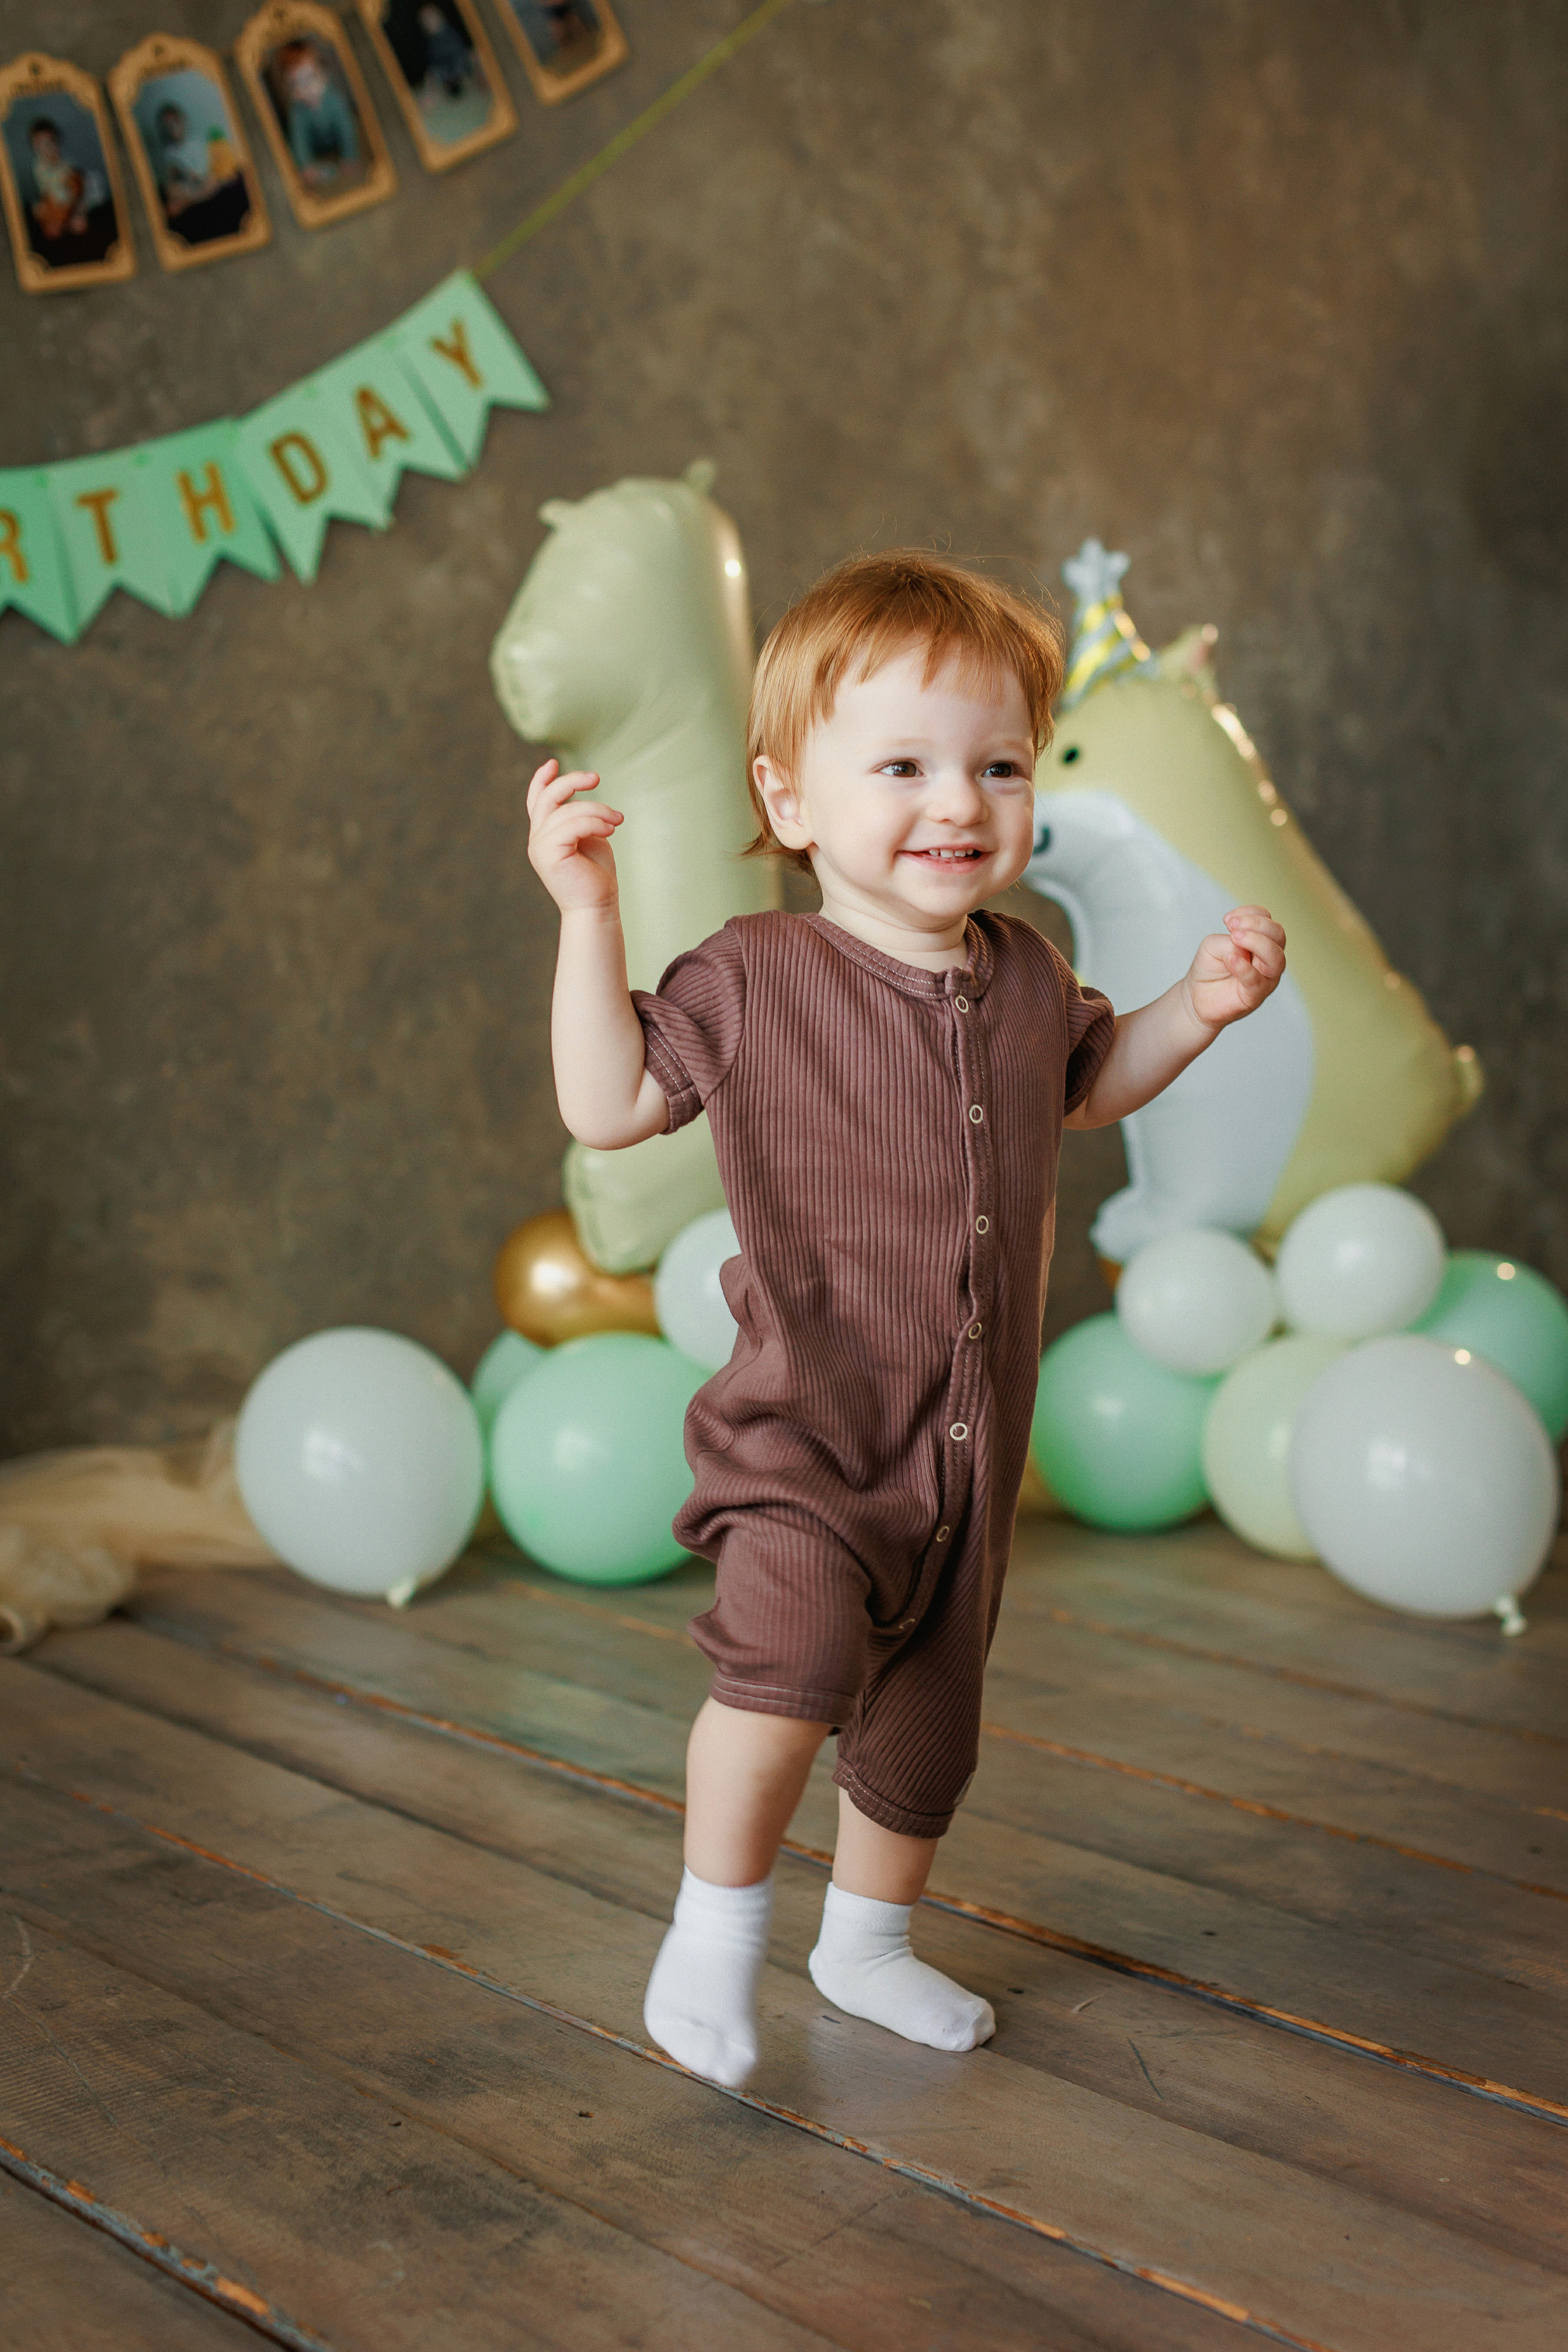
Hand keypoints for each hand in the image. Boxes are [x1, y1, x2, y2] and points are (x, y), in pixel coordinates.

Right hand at [526, 757, 622, 915]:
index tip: (552, 763)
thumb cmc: (596, 875)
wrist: (597, 907)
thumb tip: (585, 798)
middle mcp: (537, 839)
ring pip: (566, 811)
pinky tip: (610, 830)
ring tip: (617, 820)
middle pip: (547, 797)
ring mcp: (540, 847)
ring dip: (597, 810)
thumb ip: (580, 818)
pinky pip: (572, 825)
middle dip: (572, 782)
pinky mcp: (549, 854)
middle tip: (597, 777)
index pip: (536, 800)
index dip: (541, 780)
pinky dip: (594, 823)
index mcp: (545, 834)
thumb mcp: (588, 838)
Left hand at [1182, 906, 1285, 1031]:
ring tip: (1235, 937)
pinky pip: (1257, 980)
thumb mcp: (1213, 945)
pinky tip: (1232, 959)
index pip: (1267, 919)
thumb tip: (1242, 945)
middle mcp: (1268, 957)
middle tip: (1232, 926)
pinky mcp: (1255, 995)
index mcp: (1260, 940)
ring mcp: (1265, 977)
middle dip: (1257, 924)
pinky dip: (1245, 967)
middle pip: (1278, 934)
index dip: (1250, 913)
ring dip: (1256, 942)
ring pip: (1275, 957)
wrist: (1197, 997)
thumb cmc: (1209, 969)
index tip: (1227, 919)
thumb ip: (1229, 940)